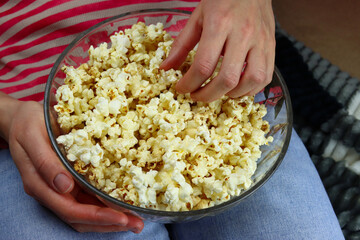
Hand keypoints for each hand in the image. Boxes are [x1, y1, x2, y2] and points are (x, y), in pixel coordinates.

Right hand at [0, 97, 142, 232]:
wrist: (22, 118)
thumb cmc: (27, 123)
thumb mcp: (32, 137)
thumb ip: (45, 162)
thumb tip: (63, 186)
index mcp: (40, 184)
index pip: (71, 210)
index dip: (96, 216)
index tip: (121, 217)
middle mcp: (51, 191)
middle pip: (81, 217)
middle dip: (110, 223)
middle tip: (137, 224)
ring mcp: (61, 188)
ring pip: (86, 212)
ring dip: (110, 219)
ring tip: (135, 220)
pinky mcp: (70, 181)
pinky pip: (88, 199)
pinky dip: (105, 205)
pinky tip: (123, 204)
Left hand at [161, 0, 274, 101]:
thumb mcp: (197, 17)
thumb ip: (181, 44)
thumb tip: (166, 68)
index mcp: (219, 24)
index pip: (204, 65)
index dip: (190, 83)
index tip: (182, 88)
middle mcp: (242, 34)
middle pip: (227, 79)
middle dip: (208, 95)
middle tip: (197, 96)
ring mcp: (260, 41)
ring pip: (251, 80)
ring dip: (232, 94)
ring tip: (219, 91)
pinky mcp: (271, 46)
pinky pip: (265, 77)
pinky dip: (251, 89)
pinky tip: (238, 87)